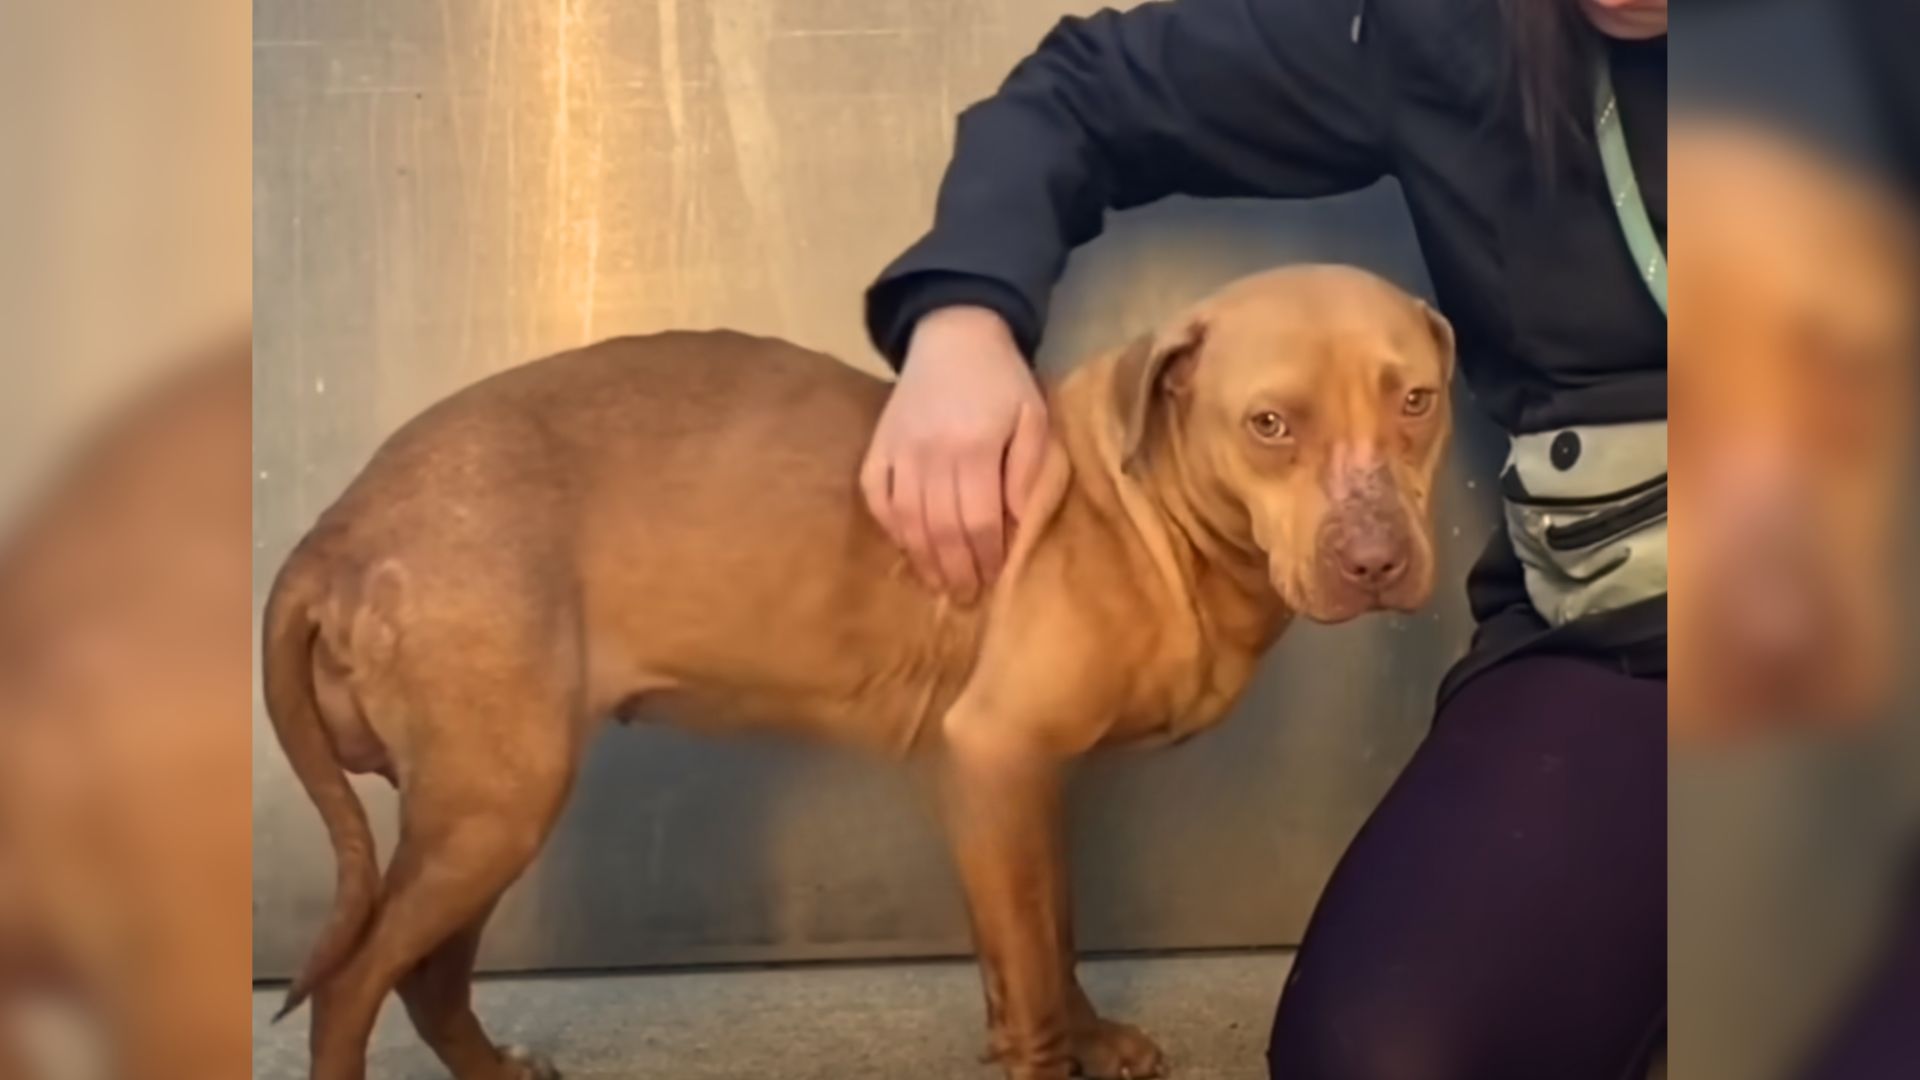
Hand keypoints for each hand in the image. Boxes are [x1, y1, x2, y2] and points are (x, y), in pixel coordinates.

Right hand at [861, 306, 1049, 603]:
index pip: (980, 520)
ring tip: (940, 585)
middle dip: (957, 570)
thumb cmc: (1002, 380)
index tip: (997, 579)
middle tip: (968, 596)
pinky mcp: (878, 448)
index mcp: (975, 448)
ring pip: (907, 521)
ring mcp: (898, 452)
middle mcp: (931, 454)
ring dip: (924, 560)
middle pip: (941, 529)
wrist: (953, 333)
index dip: (988, 557)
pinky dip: (891, 528)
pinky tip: (907, 547)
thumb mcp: (1033, 417)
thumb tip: (1017, 523)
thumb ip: (1028, 470)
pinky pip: (877, 498)